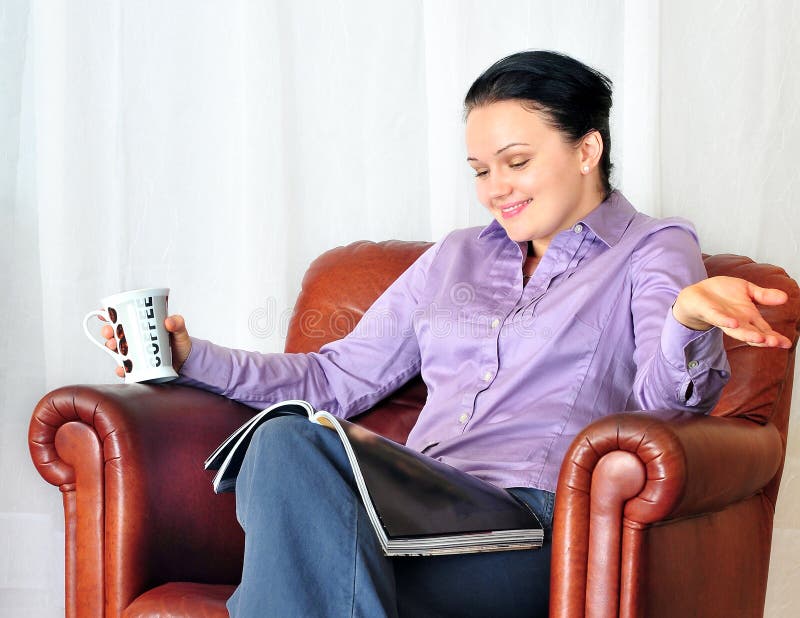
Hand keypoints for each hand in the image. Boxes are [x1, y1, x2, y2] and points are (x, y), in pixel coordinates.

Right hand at [101, 314, 192, 377]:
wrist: (186, 364)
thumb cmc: (180, 344)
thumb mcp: (180, 331)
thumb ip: (178, 324)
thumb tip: (168, 321)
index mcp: (141, 326)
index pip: (122, 318)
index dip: (109, 315)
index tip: (102, 314)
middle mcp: (135, 339)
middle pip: (115, 333)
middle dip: (107, 331)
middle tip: (109, 332)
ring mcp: (134, 353)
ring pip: (116, 349)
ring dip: (110, 347)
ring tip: (113, 346)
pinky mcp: (137, 367)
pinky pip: (125, 368)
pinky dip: (121, 368)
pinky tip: (121, 368)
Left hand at [672, 276, 790, 347]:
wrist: (697, 293)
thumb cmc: (723, 293)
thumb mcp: (747, 289)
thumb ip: (763, 295)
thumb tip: (785, 297)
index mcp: (749, 317)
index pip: (765, 330)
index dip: (775, 337)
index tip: (786, 343)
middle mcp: (738, 322)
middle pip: (754, 334)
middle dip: (765, 339)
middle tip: (776, 343)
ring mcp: (724, 319)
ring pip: (737, 331)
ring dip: (749, 335)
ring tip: (760, 339)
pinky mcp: (710, 313)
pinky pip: (719, 319)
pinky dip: (726, 321)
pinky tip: (734, 323)